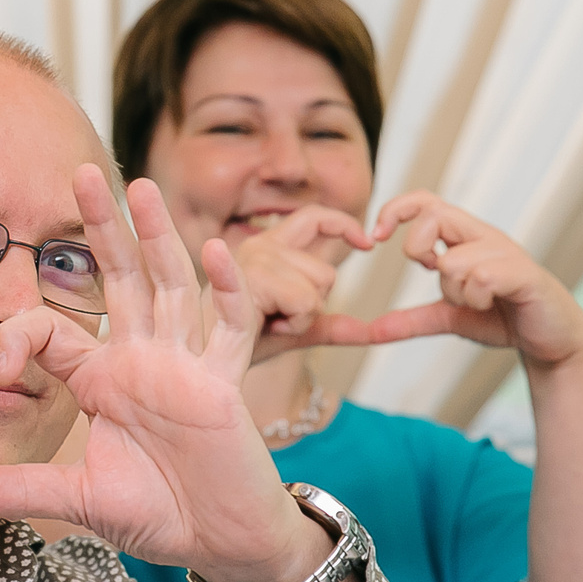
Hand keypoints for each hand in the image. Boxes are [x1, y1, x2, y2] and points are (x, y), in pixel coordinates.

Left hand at [0, 170, 331, 581]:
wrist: (222, 544)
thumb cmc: (160, 515)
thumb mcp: (79, 500)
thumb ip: (21, 491)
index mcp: (102, 380)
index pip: (54, 329)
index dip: (18, 336)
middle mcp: (144, 358)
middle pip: (119, 279)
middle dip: (101, 227)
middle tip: (78, 172)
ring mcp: (188, 365)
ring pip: (171, 286)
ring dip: (158, 236)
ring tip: (140, 187)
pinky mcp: (226, 384)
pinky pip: (231, 328)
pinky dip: (229, 292)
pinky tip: (219, 251)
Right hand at [228, 204, 374, 360]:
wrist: (207, 363)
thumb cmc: (240, 342)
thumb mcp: (296, 329)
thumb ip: (333, 326)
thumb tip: (375, 331)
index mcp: (267, 247)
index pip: (313, 218)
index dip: (344, 225)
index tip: (368, 243)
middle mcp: (260, 245)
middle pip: (326, 271)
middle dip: (315, 304)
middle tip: (279, 319)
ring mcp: (257, 259)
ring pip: (319, 288)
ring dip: (303, 317)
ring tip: (270, 322)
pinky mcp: (255, 277)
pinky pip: (307, 301)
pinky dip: (296, 324)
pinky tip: (268, 326)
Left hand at [322, 192, 582, 366]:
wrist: (551, 340)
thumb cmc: (504, 317)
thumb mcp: (451, 317)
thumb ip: (413, 320)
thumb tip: (372, 331)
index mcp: (465, 238)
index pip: (425, 202)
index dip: (395, 210)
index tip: (375, 237)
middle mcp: (484, 236)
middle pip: (433, 215)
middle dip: (417, 248)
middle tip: (430, 273)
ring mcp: (504, 252)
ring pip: (452, 259)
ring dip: (453, 290)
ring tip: (474, 302)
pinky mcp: (522, 273)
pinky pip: (480, 276)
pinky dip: (475, 298)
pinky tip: (489, 304)